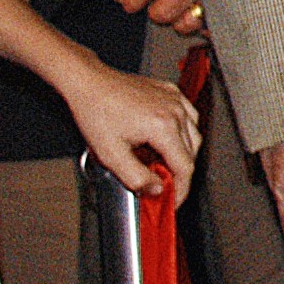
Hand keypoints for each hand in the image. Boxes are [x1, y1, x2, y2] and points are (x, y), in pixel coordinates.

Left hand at [62, 59, 201, 207]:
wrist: (89, 83)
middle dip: (179, 173)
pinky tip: (167, 137)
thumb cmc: (96, 111)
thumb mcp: (111, 154)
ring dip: (183, 152)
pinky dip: (184, 132)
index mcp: (163, 127)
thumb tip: (156, 190)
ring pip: (194, 134)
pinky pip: (189, 115)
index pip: (185, 167)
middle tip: (162, 184)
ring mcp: (175, 99)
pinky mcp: (171, 91)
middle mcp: (175, 111)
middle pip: (192, 152)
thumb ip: (136, 178)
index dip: (181, 190)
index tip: (174, 200)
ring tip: (161, 162)